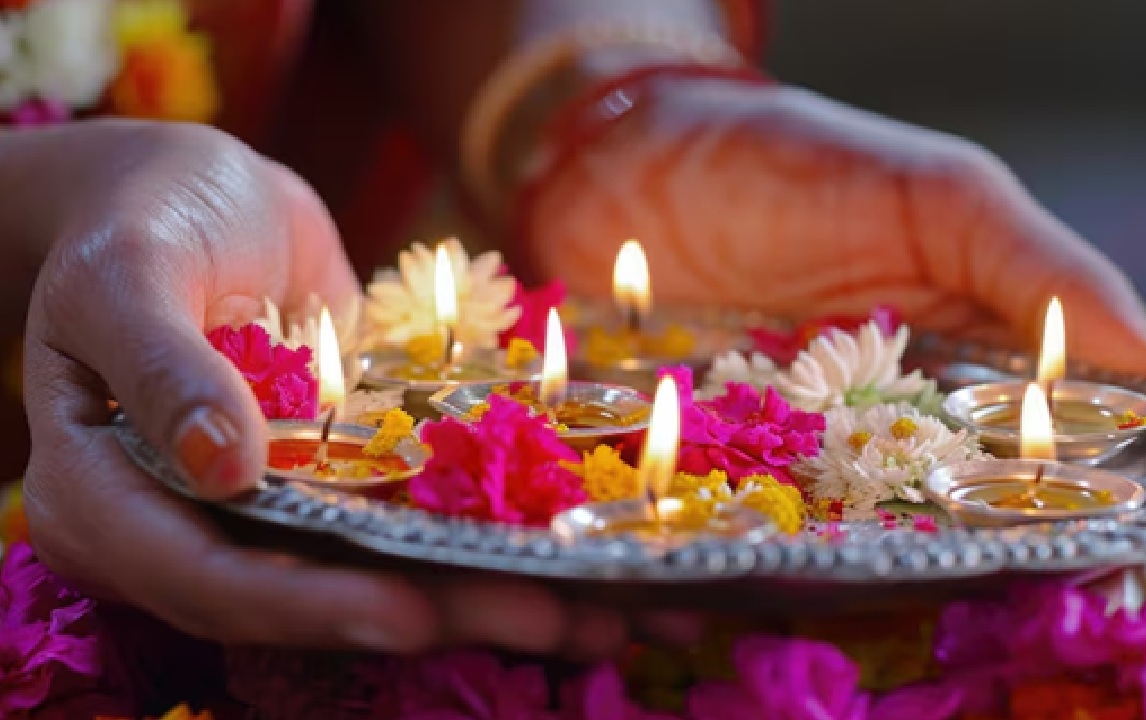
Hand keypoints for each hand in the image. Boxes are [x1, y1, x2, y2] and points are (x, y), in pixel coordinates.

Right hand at [18, 120, 660, 653]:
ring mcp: (283, 508)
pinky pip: (419, 512)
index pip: (207, 578)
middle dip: (439, 611)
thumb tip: (226, 469)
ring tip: (603, 608)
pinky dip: (492, 532)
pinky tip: (578, 546)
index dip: (310, 606)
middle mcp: (198, 531)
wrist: (201, 196)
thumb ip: (160, 365)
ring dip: (491, 591)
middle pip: (317, 595)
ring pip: (384, 567)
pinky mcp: (347, 476)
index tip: (410, 613)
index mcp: (109, 505)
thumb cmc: (139, 222)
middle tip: (554, 618)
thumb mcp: (125, 274)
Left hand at [520, 72, 1145, 604]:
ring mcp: (804, 461)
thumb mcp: (934, 195)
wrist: (634, 156)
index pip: (1079, 451)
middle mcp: (896, 431)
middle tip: (1079, 630)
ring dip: (886, 586)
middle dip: (1029, 576)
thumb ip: (1038, 272)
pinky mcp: (713, 474)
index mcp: (973, 365)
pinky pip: (743, 536)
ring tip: (907, 611)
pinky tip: (744, 589)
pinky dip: (748, 566)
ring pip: (866, 550)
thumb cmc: (791, 162)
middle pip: (980, 523)